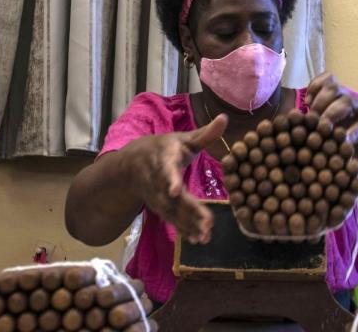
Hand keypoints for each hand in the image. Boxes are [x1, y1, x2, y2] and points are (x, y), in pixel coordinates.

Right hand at [125, 115, 227, 243]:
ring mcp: (156, 195)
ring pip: (171, 212)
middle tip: (207, 223)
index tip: (175, 191)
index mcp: (164, 158)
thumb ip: (205, 133)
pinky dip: (184, 230)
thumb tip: (225, 118)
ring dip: (188, 225)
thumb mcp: (183, 138)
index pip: (166, 170)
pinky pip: (171, 220)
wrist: (132, 164)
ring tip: (206, 235)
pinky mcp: (159, 206)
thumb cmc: (164, 148)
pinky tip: (198, 239)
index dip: (170, 180)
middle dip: (188, 211)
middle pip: (172, 197)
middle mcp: (158, 180)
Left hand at [304, 72, 357, 178]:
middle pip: (334, 88)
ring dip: (331, 113)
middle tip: (312, 120)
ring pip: (347, 102)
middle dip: (319, 101)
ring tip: (323, 129)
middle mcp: (351, 102)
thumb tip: (292, 126)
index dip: (314, 87)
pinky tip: (343, 141)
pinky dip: (351, 133)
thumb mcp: (330, 133)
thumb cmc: (347, 145)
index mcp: (338, 100)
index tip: (306, 103)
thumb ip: (316, 126)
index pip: (327, 81)